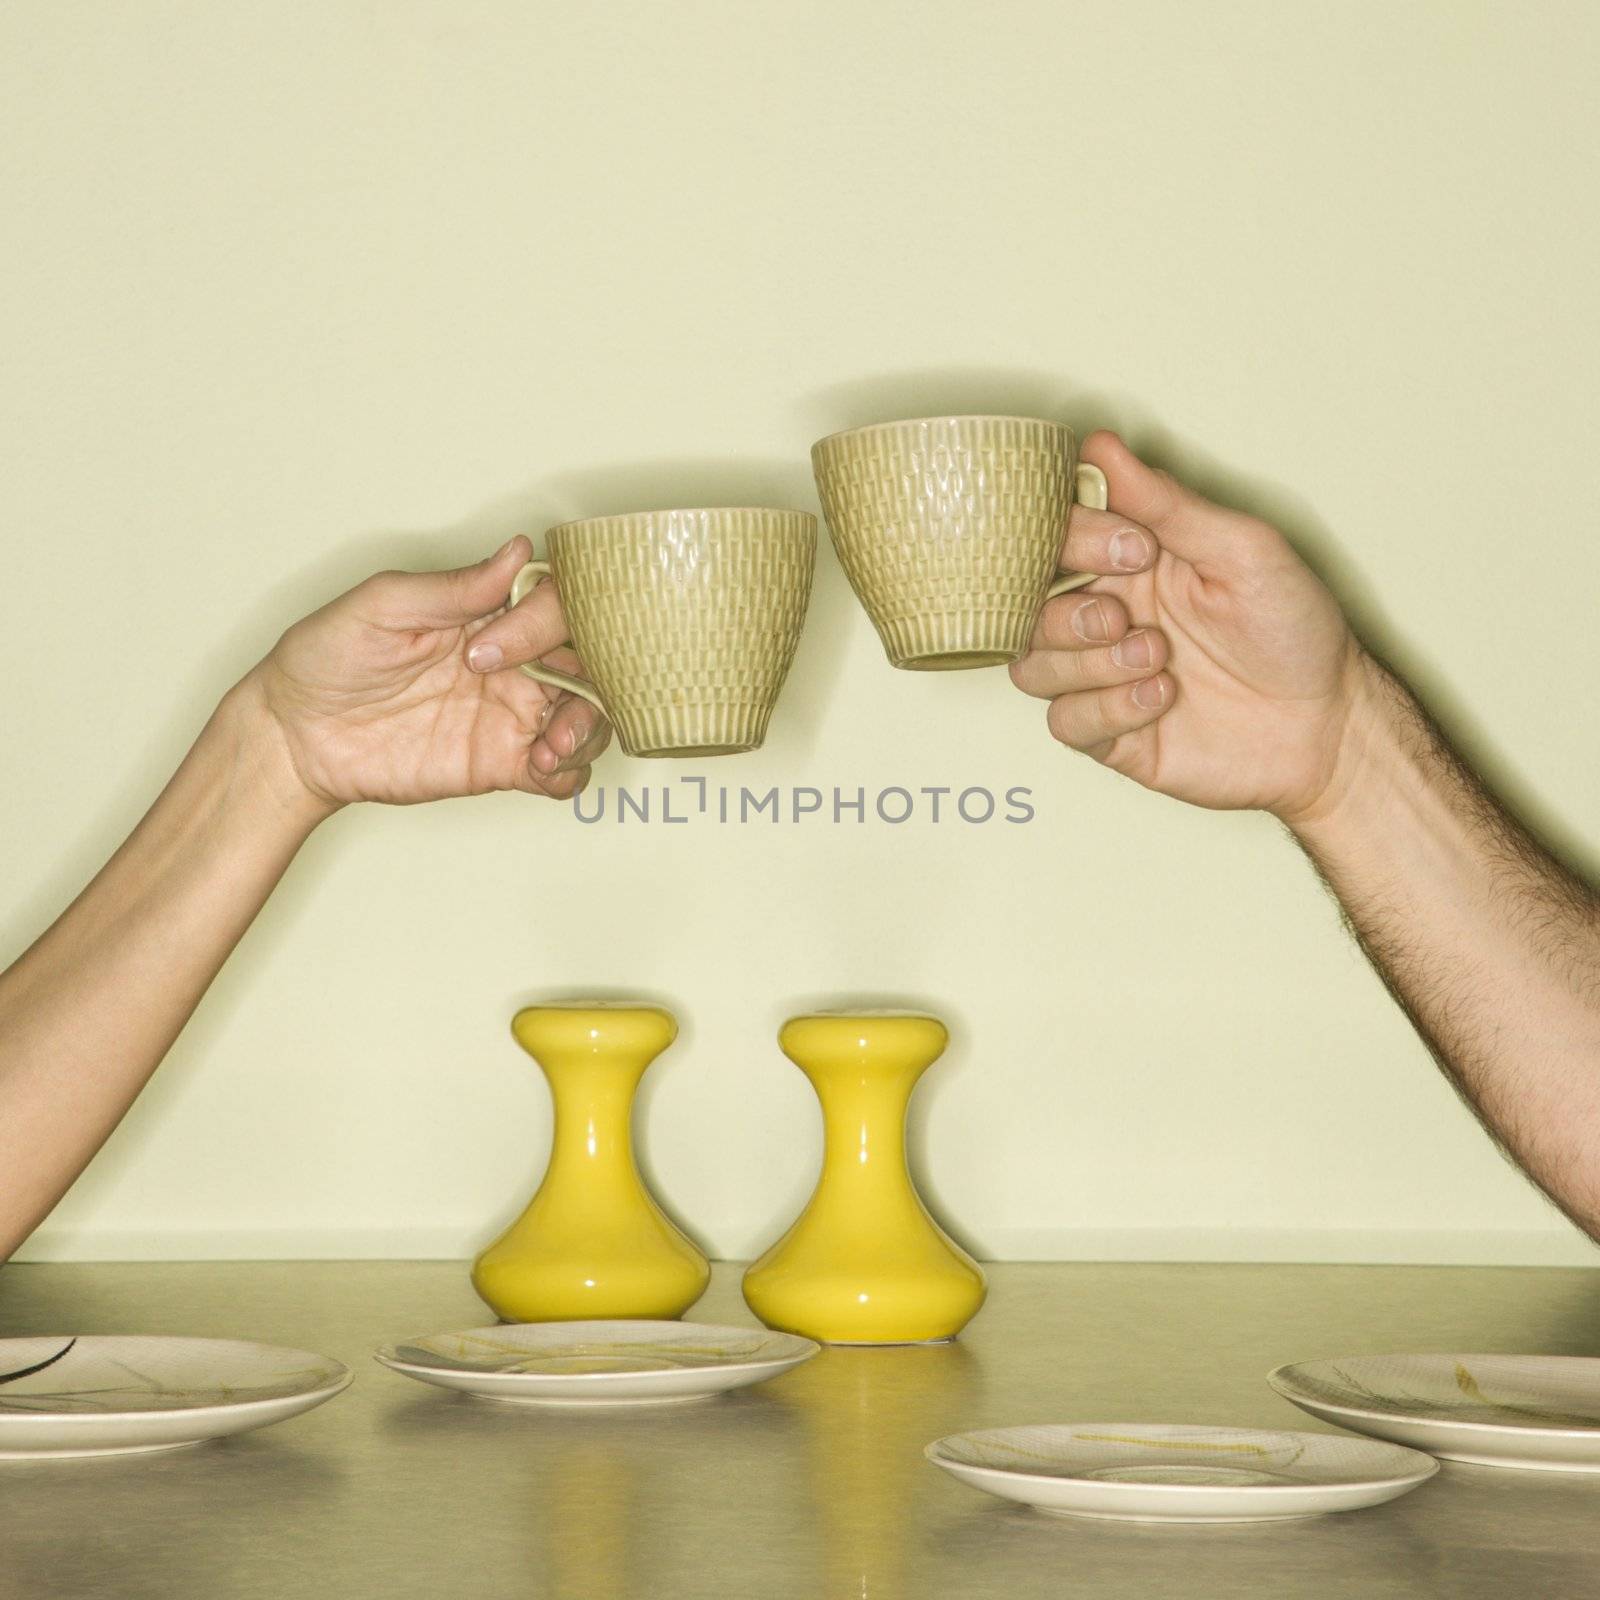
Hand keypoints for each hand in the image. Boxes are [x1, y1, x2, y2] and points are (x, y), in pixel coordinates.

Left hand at [247, 537, 608, 812]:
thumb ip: (455, 587)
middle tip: (551, 711)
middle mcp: (512, 661)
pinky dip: (569, 774)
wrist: (295, 735)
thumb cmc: (326, 657)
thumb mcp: (384, 606)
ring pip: (585, 718)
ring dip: (587, 732)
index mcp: (490, 614)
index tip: (493, 651)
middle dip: (591, 686)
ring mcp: (509, 714)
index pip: (557, 606)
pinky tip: (544, 770)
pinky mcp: (500, 764)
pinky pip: (558, 772)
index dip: (546, 625)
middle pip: (589, 664)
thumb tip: (518, 552)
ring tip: (551, 748)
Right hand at [1009, 432, 1365, 820]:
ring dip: (1089, 662)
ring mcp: (1101, 677)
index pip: (1052, 535)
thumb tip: (1102, 447)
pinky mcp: (1109, 734)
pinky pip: (1064, 722)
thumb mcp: (1243, 550)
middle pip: (1023, 606)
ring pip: (1030, 666)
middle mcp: (1105, 614)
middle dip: (1069, 611)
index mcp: (1126, 562)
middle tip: (1125, 615)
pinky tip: (1162, 698)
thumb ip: (1167, 504)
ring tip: (1155, 658)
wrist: (1326, 725)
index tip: (1134, 548)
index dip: (1072, 538)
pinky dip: (1109, 709)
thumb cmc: (1294, 630)